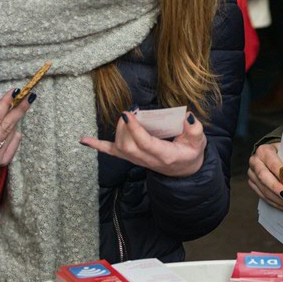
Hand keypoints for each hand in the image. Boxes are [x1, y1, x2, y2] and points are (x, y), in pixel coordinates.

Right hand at [0, 89, 33, 169]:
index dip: (5, 105)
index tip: (14, 92)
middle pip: (6, 127)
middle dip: (19, 110)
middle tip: (28, 96)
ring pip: (12, 133)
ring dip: (14, 120)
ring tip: (10, 112)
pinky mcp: (2, 162)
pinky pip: (15, 142)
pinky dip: (15, 132)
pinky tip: (10, 127)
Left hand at [81, 111, 206, 176]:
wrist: (185, 170)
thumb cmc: (191, 153)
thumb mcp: (199, 142)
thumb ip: (195, 130)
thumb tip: (188, 116)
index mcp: (165, 155)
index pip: (145, 144)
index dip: (135, 129)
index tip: (129, 114)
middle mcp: (148, 160)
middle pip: (128, 146)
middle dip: (125, 127)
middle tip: (131, 111)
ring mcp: (138, 160)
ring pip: (120, 148)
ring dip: (119, 130)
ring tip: (128, 116)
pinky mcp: (132, 157)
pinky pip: (112, 152)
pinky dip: (97, 145)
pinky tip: (83, 140)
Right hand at [247, 143, 282, 209]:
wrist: (269, 153)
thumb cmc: (282, 152)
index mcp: (263, 151)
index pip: (272, 164)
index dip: (281, 174)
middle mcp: (255, 162)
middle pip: (264, 177)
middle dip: (277, 189)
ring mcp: (252, 174)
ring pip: (263, 189)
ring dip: (277, 199)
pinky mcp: (252, 184)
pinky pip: (262, 196)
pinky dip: (274, 202)